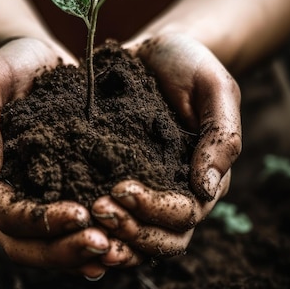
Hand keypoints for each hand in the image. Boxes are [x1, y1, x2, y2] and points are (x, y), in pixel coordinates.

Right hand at [0, 37, 138, 276]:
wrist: (42, 60)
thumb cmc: (13, 65)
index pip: (5, 215)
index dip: (38, 223)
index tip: (80, 214)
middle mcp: (11, 194)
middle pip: (25, 244)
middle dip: (63, 251)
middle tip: (105, 245)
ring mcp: (38, 197)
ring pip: (50, 245)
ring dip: (80, 254)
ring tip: (119, 250)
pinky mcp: (65, 191)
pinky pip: (74, 230)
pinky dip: (94, 241)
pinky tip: (124, 244)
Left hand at [91, 33, 241, 260]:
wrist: (157, 50)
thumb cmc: (192, 64)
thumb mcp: (215, 88)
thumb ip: (221, 136)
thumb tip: (207, 189)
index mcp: (204, 178)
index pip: (185, 215)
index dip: (155, 211)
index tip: (122, 190)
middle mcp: (175, 192)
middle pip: (160, 238)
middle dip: (130, 230)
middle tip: (97, 209)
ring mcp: (146, 189)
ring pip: (134, 236)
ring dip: (111, 236)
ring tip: (82, 218)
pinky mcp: (116, 177)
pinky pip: (110, 214)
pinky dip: (92, 225)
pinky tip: (68, 218)